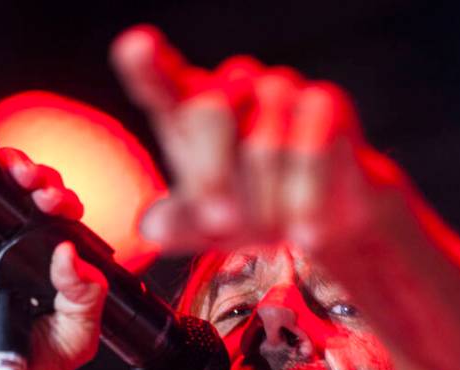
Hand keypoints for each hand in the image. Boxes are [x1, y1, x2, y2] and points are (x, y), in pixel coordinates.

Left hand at [109, 26, 409, 262]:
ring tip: (274, 224)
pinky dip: (305, 200)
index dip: (146, 64)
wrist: (312, 227)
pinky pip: (310, 149)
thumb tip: (154, 228)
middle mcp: (231, 88)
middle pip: (208, 112)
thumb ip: (178, 226)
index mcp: (187, 113)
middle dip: (213, 178)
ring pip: (263, 145)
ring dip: (266, 202)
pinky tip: (305, 232)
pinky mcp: (323, 102)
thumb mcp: (204, 230)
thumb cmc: (246, 215)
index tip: (135, 47)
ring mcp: (278, 89)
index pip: (160, 82)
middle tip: (221, 222)